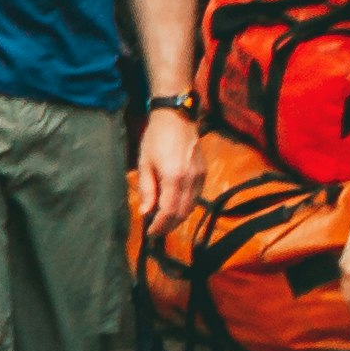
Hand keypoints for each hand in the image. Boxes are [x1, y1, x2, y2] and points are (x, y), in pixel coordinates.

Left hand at [133, 101, 201, 238]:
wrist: (177, 117)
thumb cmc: (156, 138)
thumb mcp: (145, 163)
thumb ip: (147, 190)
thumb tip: (146, 213)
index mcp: (174, 177)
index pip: (168, 212)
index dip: (159, 226)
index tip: (150, 233)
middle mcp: (191, 180)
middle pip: (182, 213)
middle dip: (169, 226)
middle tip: (156, 231)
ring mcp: (200, 176)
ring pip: (191, 207)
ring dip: (177, 218)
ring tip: (163, 222)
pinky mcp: (204, 173)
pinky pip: (196, 197)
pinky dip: (185, 206)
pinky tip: (174, 206)